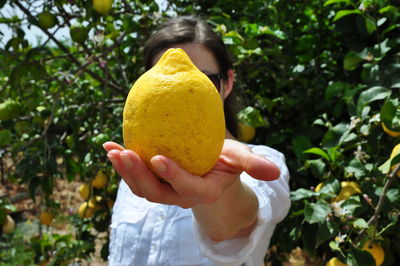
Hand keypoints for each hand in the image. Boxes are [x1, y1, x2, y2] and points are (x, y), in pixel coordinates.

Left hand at [103, 139, 279, 207]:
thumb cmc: (226, 162)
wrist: (212, 168)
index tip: (158, 157)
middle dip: (138, 176)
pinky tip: (110, 146)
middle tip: (124, 153)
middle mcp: (181, 195)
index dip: (173, 176)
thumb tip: (276, 172)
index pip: (187, 188)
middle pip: (156, 192)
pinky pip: (136, 177)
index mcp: (203, 190)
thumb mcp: (240, 159)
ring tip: (112, 150)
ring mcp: (166, 190)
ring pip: (142, 188)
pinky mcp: (155, 182)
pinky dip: (123, 164)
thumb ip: (253, 165)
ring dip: (125, 171)